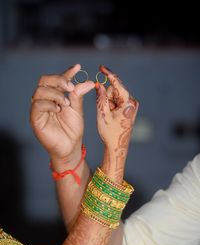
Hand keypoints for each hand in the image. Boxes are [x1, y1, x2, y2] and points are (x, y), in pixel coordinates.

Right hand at [30, 64, 94, 168]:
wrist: (70, 146)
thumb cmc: (73, 128)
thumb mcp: (77, 109)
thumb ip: (78, 95)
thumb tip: (88, 81)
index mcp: (55, 95)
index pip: (57, 79)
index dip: (66, 72)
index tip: (78, 68)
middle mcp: (45, 99)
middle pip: (45, 80)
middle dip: (59, 80)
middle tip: (70, 87)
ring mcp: (39, 108)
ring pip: (40, 91)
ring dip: (55, 94)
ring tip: (66, 103)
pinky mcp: (35, 118)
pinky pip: (37, 105)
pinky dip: (49, 104)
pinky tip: (59, 108)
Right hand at [96, 65, 138, 181]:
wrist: (117, 147)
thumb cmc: (110, 133)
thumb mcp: (102, 114)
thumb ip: (100, 97)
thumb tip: (99, 85)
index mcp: (128, 103)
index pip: (117, 84)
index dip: (108, 75)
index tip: (101, 67)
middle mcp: (132, 102)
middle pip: (114, 90)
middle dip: (106, 97)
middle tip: (103, 111)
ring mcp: (131, 106)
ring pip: (114, 96)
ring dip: (107, 103)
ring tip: (108, 116)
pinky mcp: (128, 109)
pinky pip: (116, 101)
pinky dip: (110, 106)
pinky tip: (110, 116)